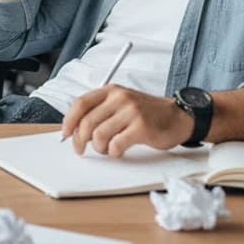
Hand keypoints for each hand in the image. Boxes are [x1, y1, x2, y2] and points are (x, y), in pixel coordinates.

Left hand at [61, 85, 193, 156]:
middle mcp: (120, 98)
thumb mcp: (122, 103)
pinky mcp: (141, 128)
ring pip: (99, 135)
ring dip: (99, 148)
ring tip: (106, 149)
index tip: (65, 134)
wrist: (178, 116)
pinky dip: (114, 152)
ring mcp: (131, 112)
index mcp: (111, 91)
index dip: (69, 121)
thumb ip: (101, 110)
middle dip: (80, 140)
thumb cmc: (147, 113)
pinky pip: (116, 144)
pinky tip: (119, 150)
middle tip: (82, 149)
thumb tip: (75, 128)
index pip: (80, 103)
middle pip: (87, 122)